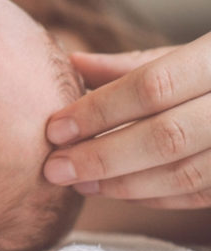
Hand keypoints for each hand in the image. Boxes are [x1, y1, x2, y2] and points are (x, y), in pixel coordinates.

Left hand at [44, 32, 210, 208]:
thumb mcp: (194, 53)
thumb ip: (136, 64)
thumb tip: (72, 63)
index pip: (152, 86)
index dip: (99, 111)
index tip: (54, 128)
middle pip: (165, 137)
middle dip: (102, 156)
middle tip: (54, 167)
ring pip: (184, 174)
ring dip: (123, 184)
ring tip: (79, 182)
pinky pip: (201, 194)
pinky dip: (155, 197)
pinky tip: (116, 191)